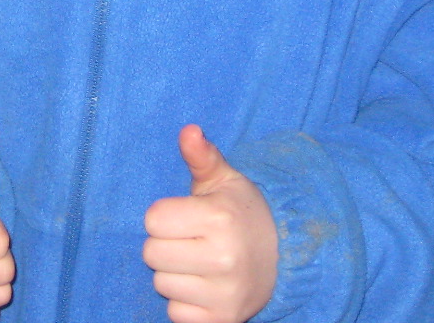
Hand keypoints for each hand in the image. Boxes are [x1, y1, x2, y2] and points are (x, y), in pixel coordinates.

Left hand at [143, 126, 276, 322]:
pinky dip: (184, 302)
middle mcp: (223, 258)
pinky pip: (175, 313)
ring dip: (173, 274)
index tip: (184, 215)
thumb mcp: (223, 179)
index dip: (164, 215)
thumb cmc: (240, 212)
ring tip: (197, 263)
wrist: (282, 256)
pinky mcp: (222, 320)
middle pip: (151, 253)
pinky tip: (202, 286)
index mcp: (219, 219)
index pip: (153, 219)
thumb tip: (188, 130)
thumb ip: (201, 156)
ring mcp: (224, 294)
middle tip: (190, 240)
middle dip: (165, 244)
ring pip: (161, 284)